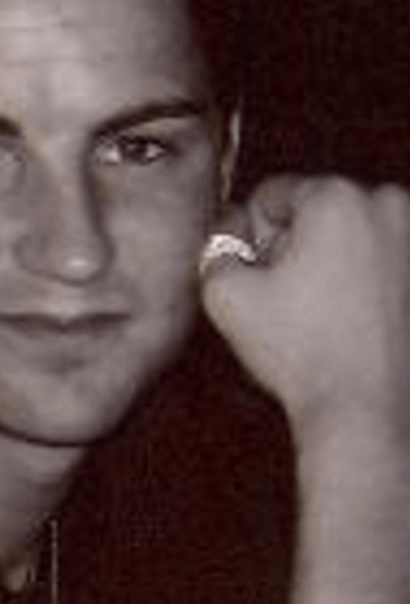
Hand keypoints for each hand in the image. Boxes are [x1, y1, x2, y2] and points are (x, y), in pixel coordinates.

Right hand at [199, 174, 409, 446]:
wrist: (369, 408)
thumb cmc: (302, 351)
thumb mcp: (225, 294)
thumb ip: (215, 247)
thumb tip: (229, 231)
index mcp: (336, 197)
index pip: (272, 195)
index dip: (251, 236)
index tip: (256, 276)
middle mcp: (388, 204)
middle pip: (317, 211)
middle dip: (295, 246)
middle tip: (287, 298)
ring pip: (351, 236)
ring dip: (330, 263)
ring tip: (323, 313)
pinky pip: (381, 262)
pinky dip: (362, 282)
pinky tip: (351, 321)